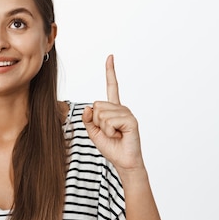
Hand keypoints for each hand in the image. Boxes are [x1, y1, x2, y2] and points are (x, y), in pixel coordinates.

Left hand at [82, 55, 144, 172]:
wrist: (124, 161)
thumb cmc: (111, 147)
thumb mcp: (93, 132)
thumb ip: (88, 119)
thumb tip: (87, 108)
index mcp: (113, 108)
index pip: (112, 87)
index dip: (110, 72)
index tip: (110, 57)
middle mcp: (121, 108)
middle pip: (96, 105)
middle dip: (96, 122)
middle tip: (108, 133)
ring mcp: (127, 113)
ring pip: (101, 114)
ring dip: (103, 129)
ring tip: (114, 135)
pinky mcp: (131, 120)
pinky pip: (109, 121)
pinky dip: (109, 131)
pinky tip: (119, 135)